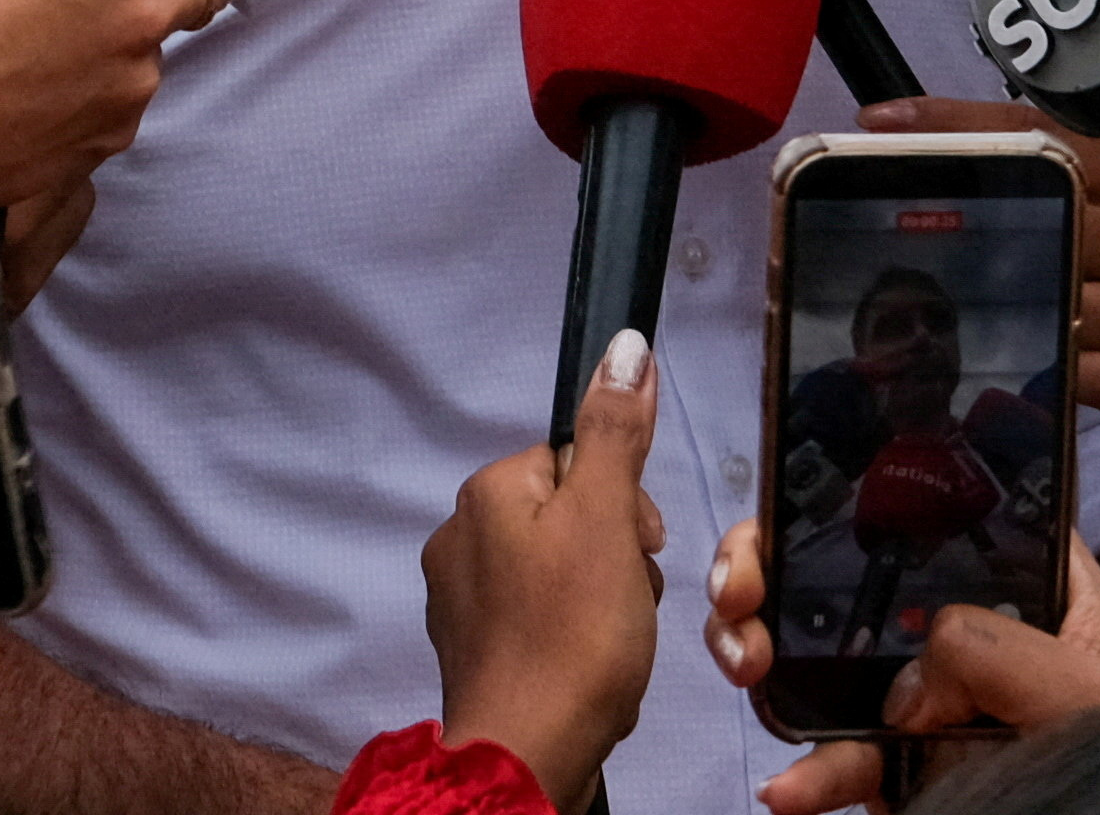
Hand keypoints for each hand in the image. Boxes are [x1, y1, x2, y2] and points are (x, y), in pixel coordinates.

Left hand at [426, 329, 666, 810]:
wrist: (528, 756)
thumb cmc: (572, 633)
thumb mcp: (608, 519)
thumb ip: (616, 433)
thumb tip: (625, 343)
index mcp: (485, 494)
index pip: (574, 462)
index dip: (623, 503)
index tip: (641, 548)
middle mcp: (457, 537)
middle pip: (567, 515)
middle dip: (613, 553)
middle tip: (629, 600)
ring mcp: (458, 601)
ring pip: (557, 570)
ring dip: (599, 597)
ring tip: (613, 641)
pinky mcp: (471, 655)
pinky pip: (537, 622)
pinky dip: (570, 638)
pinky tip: (588, 667)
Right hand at [708, 520, 1099, 812]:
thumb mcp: (1087, 681)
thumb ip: (997, 651)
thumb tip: (910, 677)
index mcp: (1004, 569)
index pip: (912, 502)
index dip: (837, 496)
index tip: (782, 522)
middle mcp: (946, 615)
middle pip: (831, 567)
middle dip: (764, 570)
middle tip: (740, 596)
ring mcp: (911, 688)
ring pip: (808, 655)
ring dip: (757, 655)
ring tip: (748, 672)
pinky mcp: (889, 758)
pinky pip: (828, 754)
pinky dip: (803, 773)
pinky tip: (787, 790)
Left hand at [860, 98, 1099, 452]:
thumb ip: (1087, 190)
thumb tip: (984, 164)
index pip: (1040, 137)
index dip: (960, 121)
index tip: (882, 119)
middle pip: (1035, 216)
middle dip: (959, 220)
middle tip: (878, 217)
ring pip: (1047, 298)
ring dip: (983, 301)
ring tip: (914, 300)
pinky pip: (1070, 372)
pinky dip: (1028, 364)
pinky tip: (980, 363)